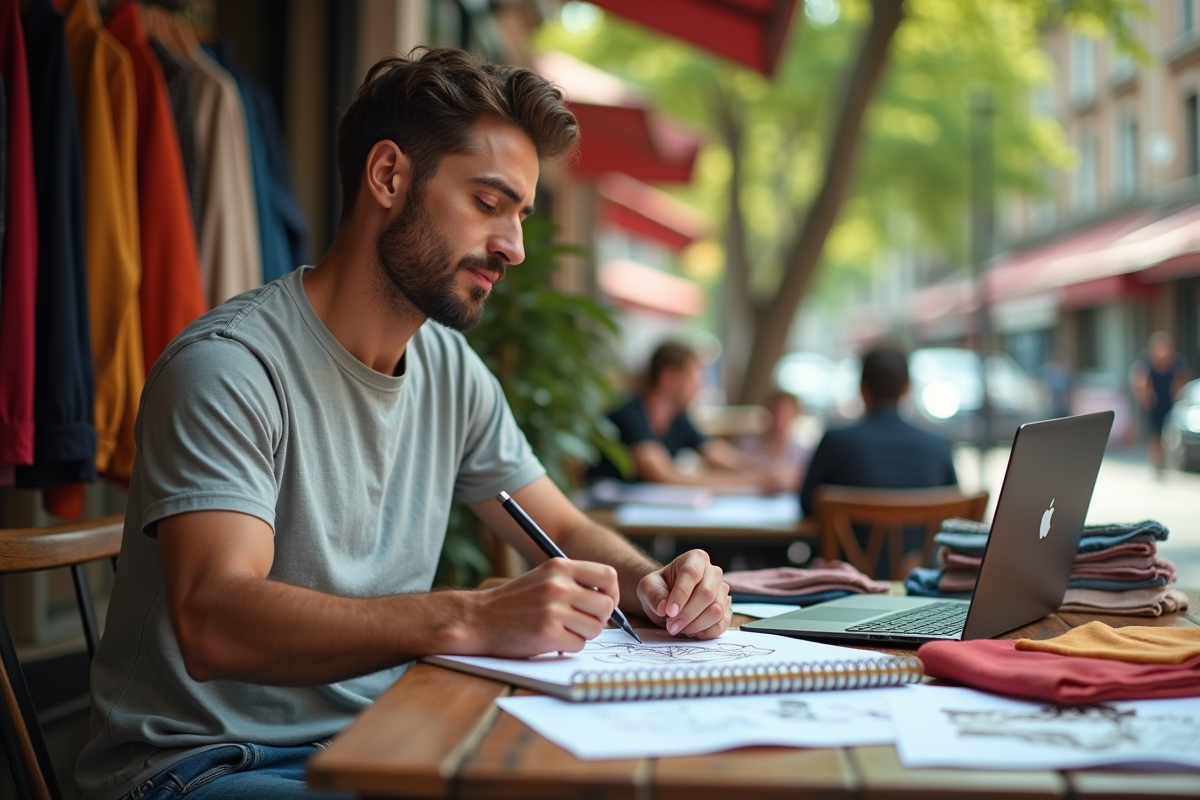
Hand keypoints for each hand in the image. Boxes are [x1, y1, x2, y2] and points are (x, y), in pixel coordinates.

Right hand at [463, 559, 617, 657]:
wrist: (478, 619)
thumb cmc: (514, 602)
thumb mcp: (543, 578)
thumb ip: (574, 582)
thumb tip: (610, 601)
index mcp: (560, 567)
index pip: (608, 576)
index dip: (611, 594)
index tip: (602, 604)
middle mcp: (559, 585)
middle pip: (606, 606)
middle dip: (598, 619)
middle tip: (579, 622)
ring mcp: (553, 610)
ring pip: (595, 628)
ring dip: (583, 634)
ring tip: (561, 630)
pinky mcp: (547, 634)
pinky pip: (579, 645)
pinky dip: (568, 647)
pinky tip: (550, 640)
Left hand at [636, 550, 730, 638]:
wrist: (667, 598)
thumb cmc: (660, 588)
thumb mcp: (648, 587)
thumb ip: (654, 595)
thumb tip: (663, 608)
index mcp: (695, 559)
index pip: (691, 574)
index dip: (681, 594)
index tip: (669, 611)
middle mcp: (713, 573)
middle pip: (707, 594)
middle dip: (687, 614)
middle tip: (671, 626)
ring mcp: (722, 592)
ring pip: (716, 611)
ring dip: (695, 625)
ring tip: (678, 628)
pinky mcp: (726, 610)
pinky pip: (722, 624)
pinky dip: (705, 632)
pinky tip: (690, 631)